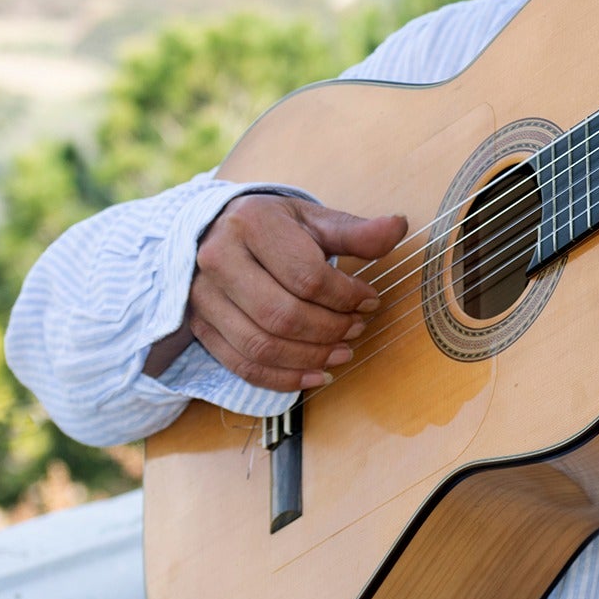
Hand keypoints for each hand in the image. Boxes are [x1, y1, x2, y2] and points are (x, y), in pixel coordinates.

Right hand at [147, 193, 407, 390]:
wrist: (216, 230)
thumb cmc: (274, 226)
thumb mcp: (313, 220)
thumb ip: (355, 231)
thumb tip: (398, 226)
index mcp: (251, 223)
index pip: (306, 275)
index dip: (346, 296)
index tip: (371, 300)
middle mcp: (219, 258)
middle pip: (281, 315)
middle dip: (329, 330)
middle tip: (358, 329)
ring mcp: (203, 296)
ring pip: (260, 345)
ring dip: (309, 359)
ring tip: (342, 353)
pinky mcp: (200, 325)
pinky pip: (241, 365)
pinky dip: (281, 379)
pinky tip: (314, 377)